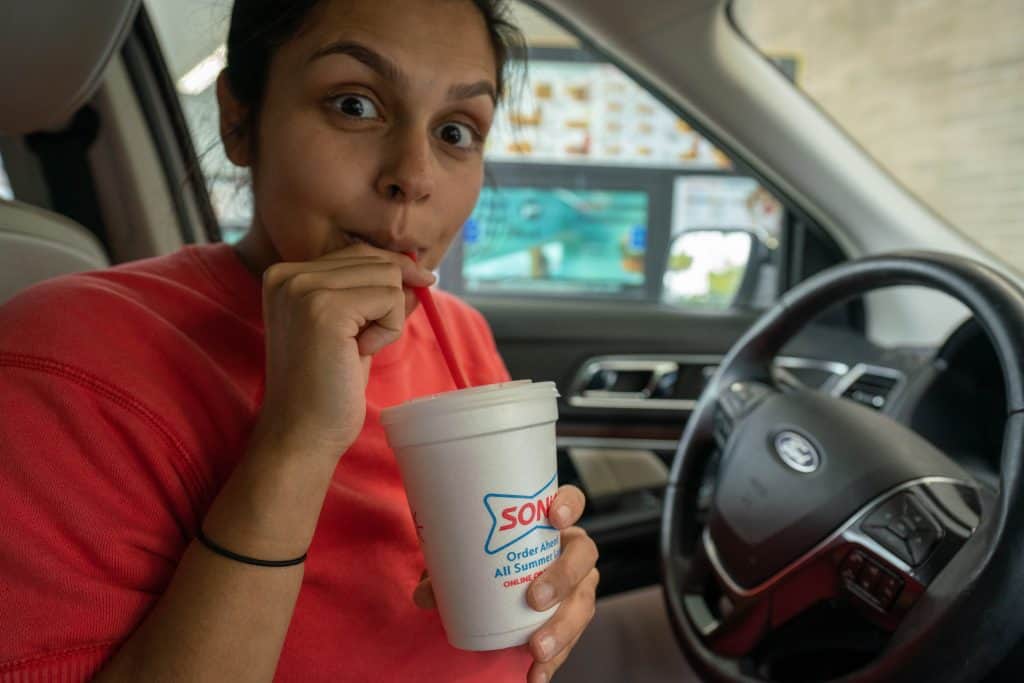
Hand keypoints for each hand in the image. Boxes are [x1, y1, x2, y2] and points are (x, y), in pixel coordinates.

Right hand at [253, 243, 434, 459]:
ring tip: (358, 349)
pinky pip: (390, 299)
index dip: (392, 274)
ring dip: (389, 317)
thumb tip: (420, 274)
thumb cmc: (329, 386)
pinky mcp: (324, 308)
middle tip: (363, 343)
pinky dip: (389, 330)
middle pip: (375, 259)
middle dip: (389, 300)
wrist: (303, 432)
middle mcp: (288, 274)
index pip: (358, 252)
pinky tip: (360, 354)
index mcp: (286, 275)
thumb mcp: (354, 329)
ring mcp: (303, 289)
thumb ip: (376, 296)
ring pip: (388, 277)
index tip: (416, 291)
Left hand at [412, 485, 598, 681]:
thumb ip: (447, 571)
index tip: (552, 518)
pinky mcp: (573, 619)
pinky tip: (537, 676)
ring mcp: (578, 586)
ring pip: (584, 602)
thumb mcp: (468, 559)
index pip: (573, 502)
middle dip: (563, 578)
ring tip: (537, 649)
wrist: (504, 589)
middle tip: (535, 598)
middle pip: (583, 556)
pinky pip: (572, 640)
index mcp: (551, 524)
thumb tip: (424, 594)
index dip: (569, 505)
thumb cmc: (489, 559)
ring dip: (563, 628)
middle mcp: (572, 552)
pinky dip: (555, 660)